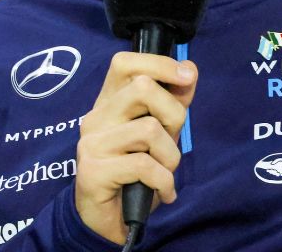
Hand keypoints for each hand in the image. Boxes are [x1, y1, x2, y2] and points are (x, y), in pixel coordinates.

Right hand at [75, 52, 196, 243]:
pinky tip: (163, 192)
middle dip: (173, 114)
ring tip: (165, 172)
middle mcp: (96, 117)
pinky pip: (144, 165)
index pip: (125, 62)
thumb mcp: (160, 133)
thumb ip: (172, 102)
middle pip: (143, 88)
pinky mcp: (93, 170)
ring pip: (149, 128)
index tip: (186, 77)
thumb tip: (189, 70)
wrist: (108, 218)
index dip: (159, 63)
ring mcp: (91, 143)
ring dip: (169, 156)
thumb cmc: (135, 172)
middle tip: (171, 140)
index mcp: (109, 102)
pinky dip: (164, 181)